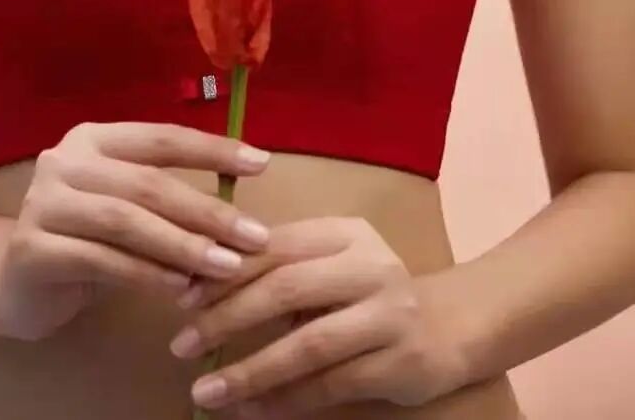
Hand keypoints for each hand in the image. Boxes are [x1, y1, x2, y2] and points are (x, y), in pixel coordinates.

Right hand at [0, 120, 271, 340]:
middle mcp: (65, 162)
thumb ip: (168, 209)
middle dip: (207, 211)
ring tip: (227, 267)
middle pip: (148, 183)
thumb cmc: (85, 241)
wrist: (14, 283)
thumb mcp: (126, 212)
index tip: (261, 163)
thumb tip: (240, 224)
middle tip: (255, 236)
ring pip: (126, 221)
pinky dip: (147, 274)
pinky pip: (103, 260)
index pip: (161, 137)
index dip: (211, 149)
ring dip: (183, 245)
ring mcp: (45, 204)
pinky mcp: (33, 250)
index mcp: (93, 140)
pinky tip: (181, 288)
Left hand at [170, 216, 468, 412]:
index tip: (180, 297)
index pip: (274, 246)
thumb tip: (198, 284)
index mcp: (344, 232)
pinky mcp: (399, 362)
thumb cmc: (370, 291)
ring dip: (251, 371)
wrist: (454, 324)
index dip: (224, 272)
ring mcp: (388, 315)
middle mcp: (369, 266)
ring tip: (206, 392)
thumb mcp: (332, 263)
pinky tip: (251, 411)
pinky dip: (286, 400)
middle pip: (287, 289)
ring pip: (307, 345)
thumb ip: (281, 266)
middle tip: (182, 344)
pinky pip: (330, 385)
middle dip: (227, 318)